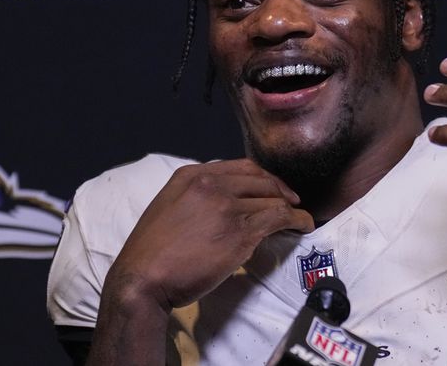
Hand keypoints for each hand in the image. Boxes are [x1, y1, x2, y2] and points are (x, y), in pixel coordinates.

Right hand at [106, 159, 314, 310]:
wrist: (142, 279)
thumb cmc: (151, 252)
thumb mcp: (169, 207)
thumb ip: (197, 197)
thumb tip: (227, 202)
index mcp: (192, 175)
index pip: (242, 167)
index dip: (265, 177)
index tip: (276, 188)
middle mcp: (211, 185)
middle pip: (261, 180)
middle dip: (281, 190)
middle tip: (292, 203)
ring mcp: (227, 206)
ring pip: (272, 199)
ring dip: (291, 209)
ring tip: (300, 218)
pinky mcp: (240, 232)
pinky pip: (279, 218)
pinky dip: (297, 220)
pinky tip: (304, 225)